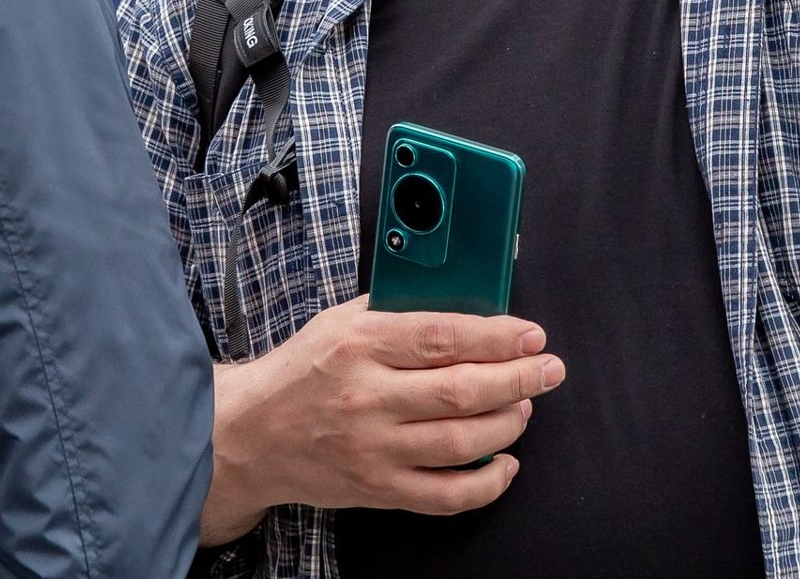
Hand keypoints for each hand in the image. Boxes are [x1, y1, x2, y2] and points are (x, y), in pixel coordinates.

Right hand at [200, 296, 565, 545]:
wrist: (250, 434)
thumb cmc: (302, 370)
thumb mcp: (341, 321)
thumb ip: (399, 312)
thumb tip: (468, 305)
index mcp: (360, 344)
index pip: (443, 337)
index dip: (497, 337)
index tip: (531, 334)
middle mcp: (367, 397)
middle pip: (460, 391)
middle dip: (518, 379)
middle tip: (549, 369)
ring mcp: (373, 448)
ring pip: (460, 442)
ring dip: (508, 424)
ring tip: (524, 406)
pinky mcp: (377, 489)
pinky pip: (445, 495)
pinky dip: (486, 484)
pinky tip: (505, 463)